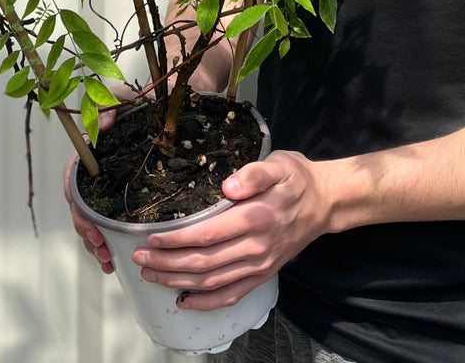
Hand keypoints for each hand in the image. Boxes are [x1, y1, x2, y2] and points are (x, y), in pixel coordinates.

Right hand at [64, 85, 139, 274]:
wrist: (172, 107)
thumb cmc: (147, 102)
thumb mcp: (128, 98)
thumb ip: (111, 105)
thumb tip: (103, 123)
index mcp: (93, 152)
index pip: (74, 181)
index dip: (76, 205)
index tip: (90, 224)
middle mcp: (99, 172)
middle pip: (81, 207)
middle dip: (86, 231)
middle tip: (100, 247)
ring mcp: (111, 186)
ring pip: (93, 220)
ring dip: (95, 243)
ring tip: (107, 259)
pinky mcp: (126, 197)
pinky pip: (112, 223)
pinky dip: (110, 243)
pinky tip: (114, 259)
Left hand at [130, 150, 331, 310]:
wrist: (326, 202)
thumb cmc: (297, 178)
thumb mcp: (279, 163)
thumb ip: (254, 174)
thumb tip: (228, 186)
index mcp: (256, 217)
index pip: (207, 235)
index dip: (176, 241)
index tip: (151, 238)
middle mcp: (256, 247)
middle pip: (204, 263)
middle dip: (167, 264)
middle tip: (138, 259)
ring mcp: (260, 265)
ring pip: (212, 282)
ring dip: (178, 282)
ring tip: (150, 276)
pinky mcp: (263, 274)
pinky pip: (232, 295)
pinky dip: (206, 302)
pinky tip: (184, 300)